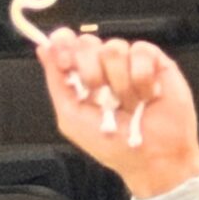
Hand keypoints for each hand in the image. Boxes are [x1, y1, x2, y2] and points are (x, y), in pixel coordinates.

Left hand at [37, 32, 198, 198]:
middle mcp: (104, 67)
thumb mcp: (72, 119)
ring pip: (113, 47)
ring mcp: (129, 62)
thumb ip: (56, 82)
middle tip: (100, 95)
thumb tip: (43, 49)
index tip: (65, 63)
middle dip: (90, 71)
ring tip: (129, 104)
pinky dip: (141, 78)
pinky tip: (146, 96)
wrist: (151, 158)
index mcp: (81, 78)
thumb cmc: (113, 146)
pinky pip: (140, 51)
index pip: (67, 44)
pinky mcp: (155, 61)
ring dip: (119, 83)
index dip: (63, 45)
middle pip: (87, 42)